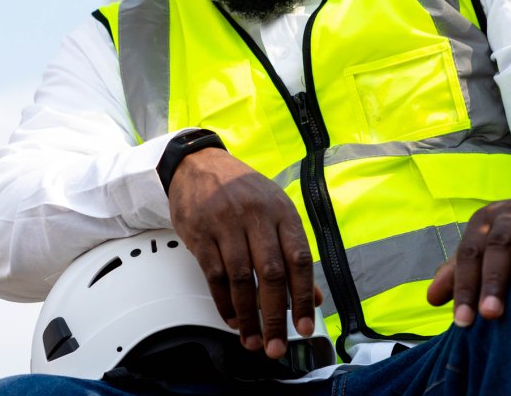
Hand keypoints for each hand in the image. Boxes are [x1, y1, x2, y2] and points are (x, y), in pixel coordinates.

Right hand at [167, 147, 320, 358]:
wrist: (198, 164)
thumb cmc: (241, 190)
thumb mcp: (275, 211)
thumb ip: (293, 252)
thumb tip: (313, 297)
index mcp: (281, 211)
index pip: (299, 259)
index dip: (303, 297)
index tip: (303, 327)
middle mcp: (255, 215)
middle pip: (270, 273)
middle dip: (274, 316)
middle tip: (276, 345)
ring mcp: (225, 223)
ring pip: (240, 278)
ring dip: (247, 316)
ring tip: (252, 340)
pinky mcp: (200, 233)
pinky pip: (214, 275)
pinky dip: (224, 302)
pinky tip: (232, 318)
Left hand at [426, 194, 510, 326]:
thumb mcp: (483, 253)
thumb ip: (458, 274)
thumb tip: (431, 299)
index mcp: (482, 223)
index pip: (469, 255)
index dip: (465, 287)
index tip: (463, 321)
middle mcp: (508, 215)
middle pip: (497, 245)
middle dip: (493, 280)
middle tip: (491, 313)